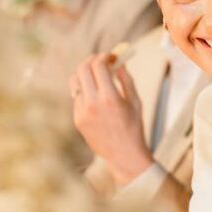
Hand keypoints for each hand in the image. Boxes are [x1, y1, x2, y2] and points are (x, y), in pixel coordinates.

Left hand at [71, 52, 151, 185]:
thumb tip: (118, 62)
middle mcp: (92, 104)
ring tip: (96, 76)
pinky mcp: (77, 120)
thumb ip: (126, 79)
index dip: (104, 56)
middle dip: (92, 60)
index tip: (111, 56)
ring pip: (76, 82)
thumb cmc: (134, 127)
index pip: (98, 66)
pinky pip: (77, 97)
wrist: (124, 155)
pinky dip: (85, 90)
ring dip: (86, 74)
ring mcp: (81, 112)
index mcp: (109, 98)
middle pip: (82, 69)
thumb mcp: (135, 101)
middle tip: (101, 61)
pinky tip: (96, 96)